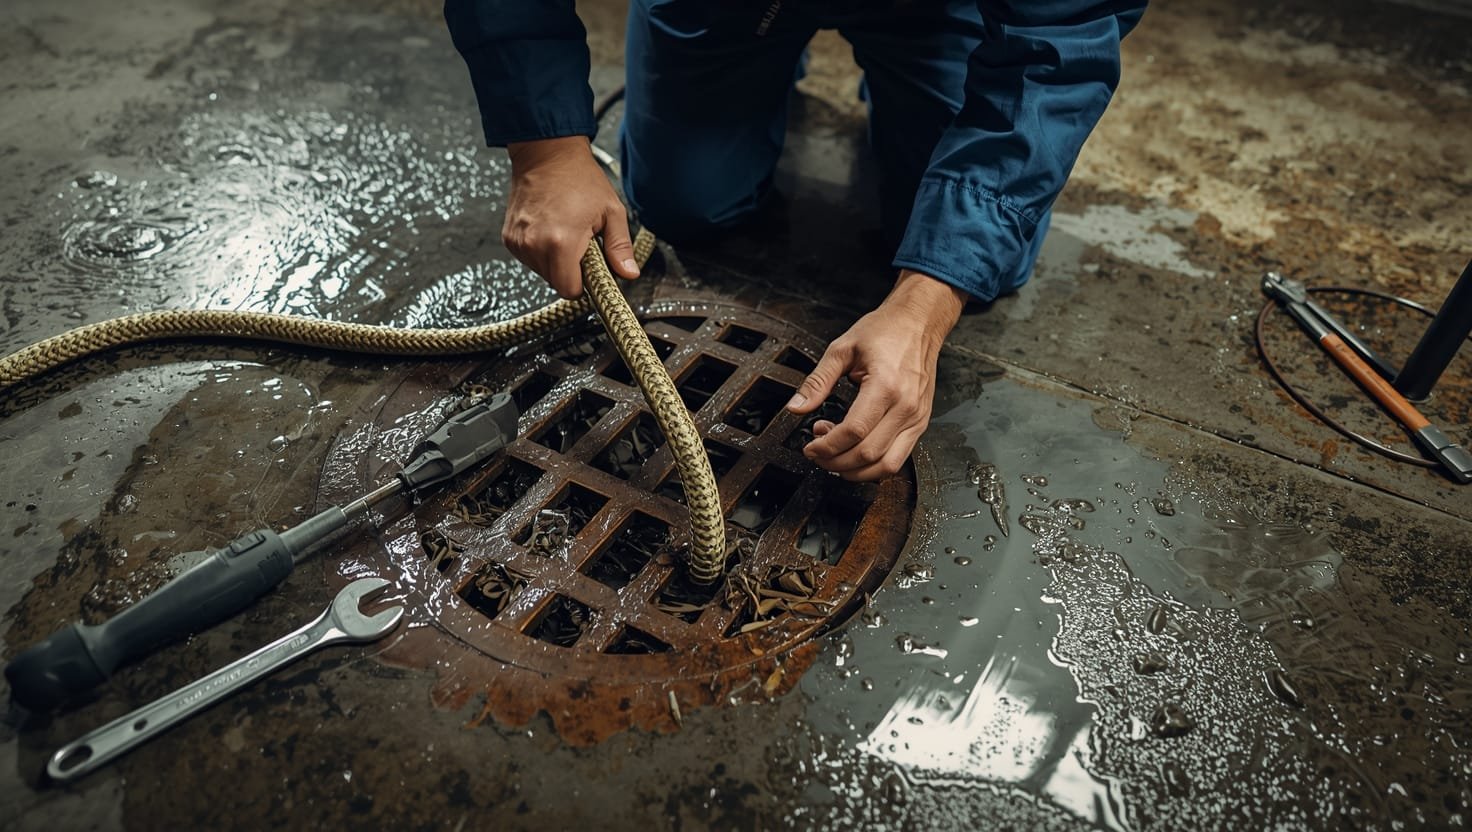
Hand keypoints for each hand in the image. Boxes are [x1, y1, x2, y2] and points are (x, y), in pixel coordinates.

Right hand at [502, 136, 638, 297]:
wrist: (546, 153)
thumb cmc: (579, 177)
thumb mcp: (611, 212)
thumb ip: (620, 247)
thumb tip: (629, 274)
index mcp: (561, 242)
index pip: (570, 290)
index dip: (584, 284)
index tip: (591, 268)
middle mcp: (534, 245)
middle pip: (556, 283)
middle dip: (570, 270)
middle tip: (580, 243)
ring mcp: (518, 242)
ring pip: (541, 272)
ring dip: (555, 261)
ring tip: (564, 231)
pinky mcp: (509, 238)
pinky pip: (528, 258)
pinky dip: (540, 251)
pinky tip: (549, 229)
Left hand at [786, 270, 966, 480]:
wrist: (919, 323)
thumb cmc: (886, 331)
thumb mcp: (842, 349)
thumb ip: (817, 381)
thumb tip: (796, 407)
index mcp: (885, 385)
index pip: (854, 431)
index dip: (827, 446)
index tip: (810, 447)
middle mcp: (905, 406)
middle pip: (868, 454)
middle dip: (836, 461)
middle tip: (817, 452)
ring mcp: (917, 418)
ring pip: (886, 465)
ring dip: (856, 470)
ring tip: (835, 455)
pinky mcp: (921, 423)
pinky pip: (899, 458)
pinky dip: (874, 466)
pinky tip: (856, 453)